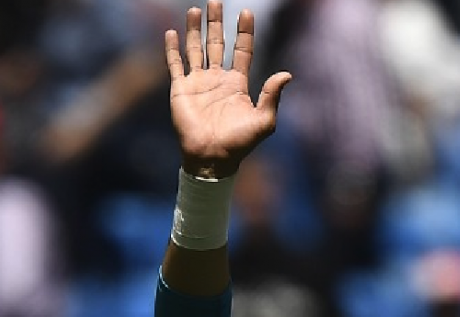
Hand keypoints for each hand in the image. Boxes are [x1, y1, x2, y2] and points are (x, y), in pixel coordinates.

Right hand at [166, 1, 291, 178]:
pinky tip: (172, 32)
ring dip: (195, 30)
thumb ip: (273, 96)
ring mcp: (198, 83)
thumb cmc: (239, 144)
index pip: (242, 51)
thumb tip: (287, 74)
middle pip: (217, 44)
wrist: (212, 158)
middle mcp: (218, 80)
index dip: (244, 32)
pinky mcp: (181, 89)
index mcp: (237, 84)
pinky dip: (172, 49)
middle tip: (216, 2)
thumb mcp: (264, 121)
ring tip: (195, 10)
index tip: (246, 12)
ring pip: (196, 49)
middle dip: (217, 23)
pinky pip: (175, 65)